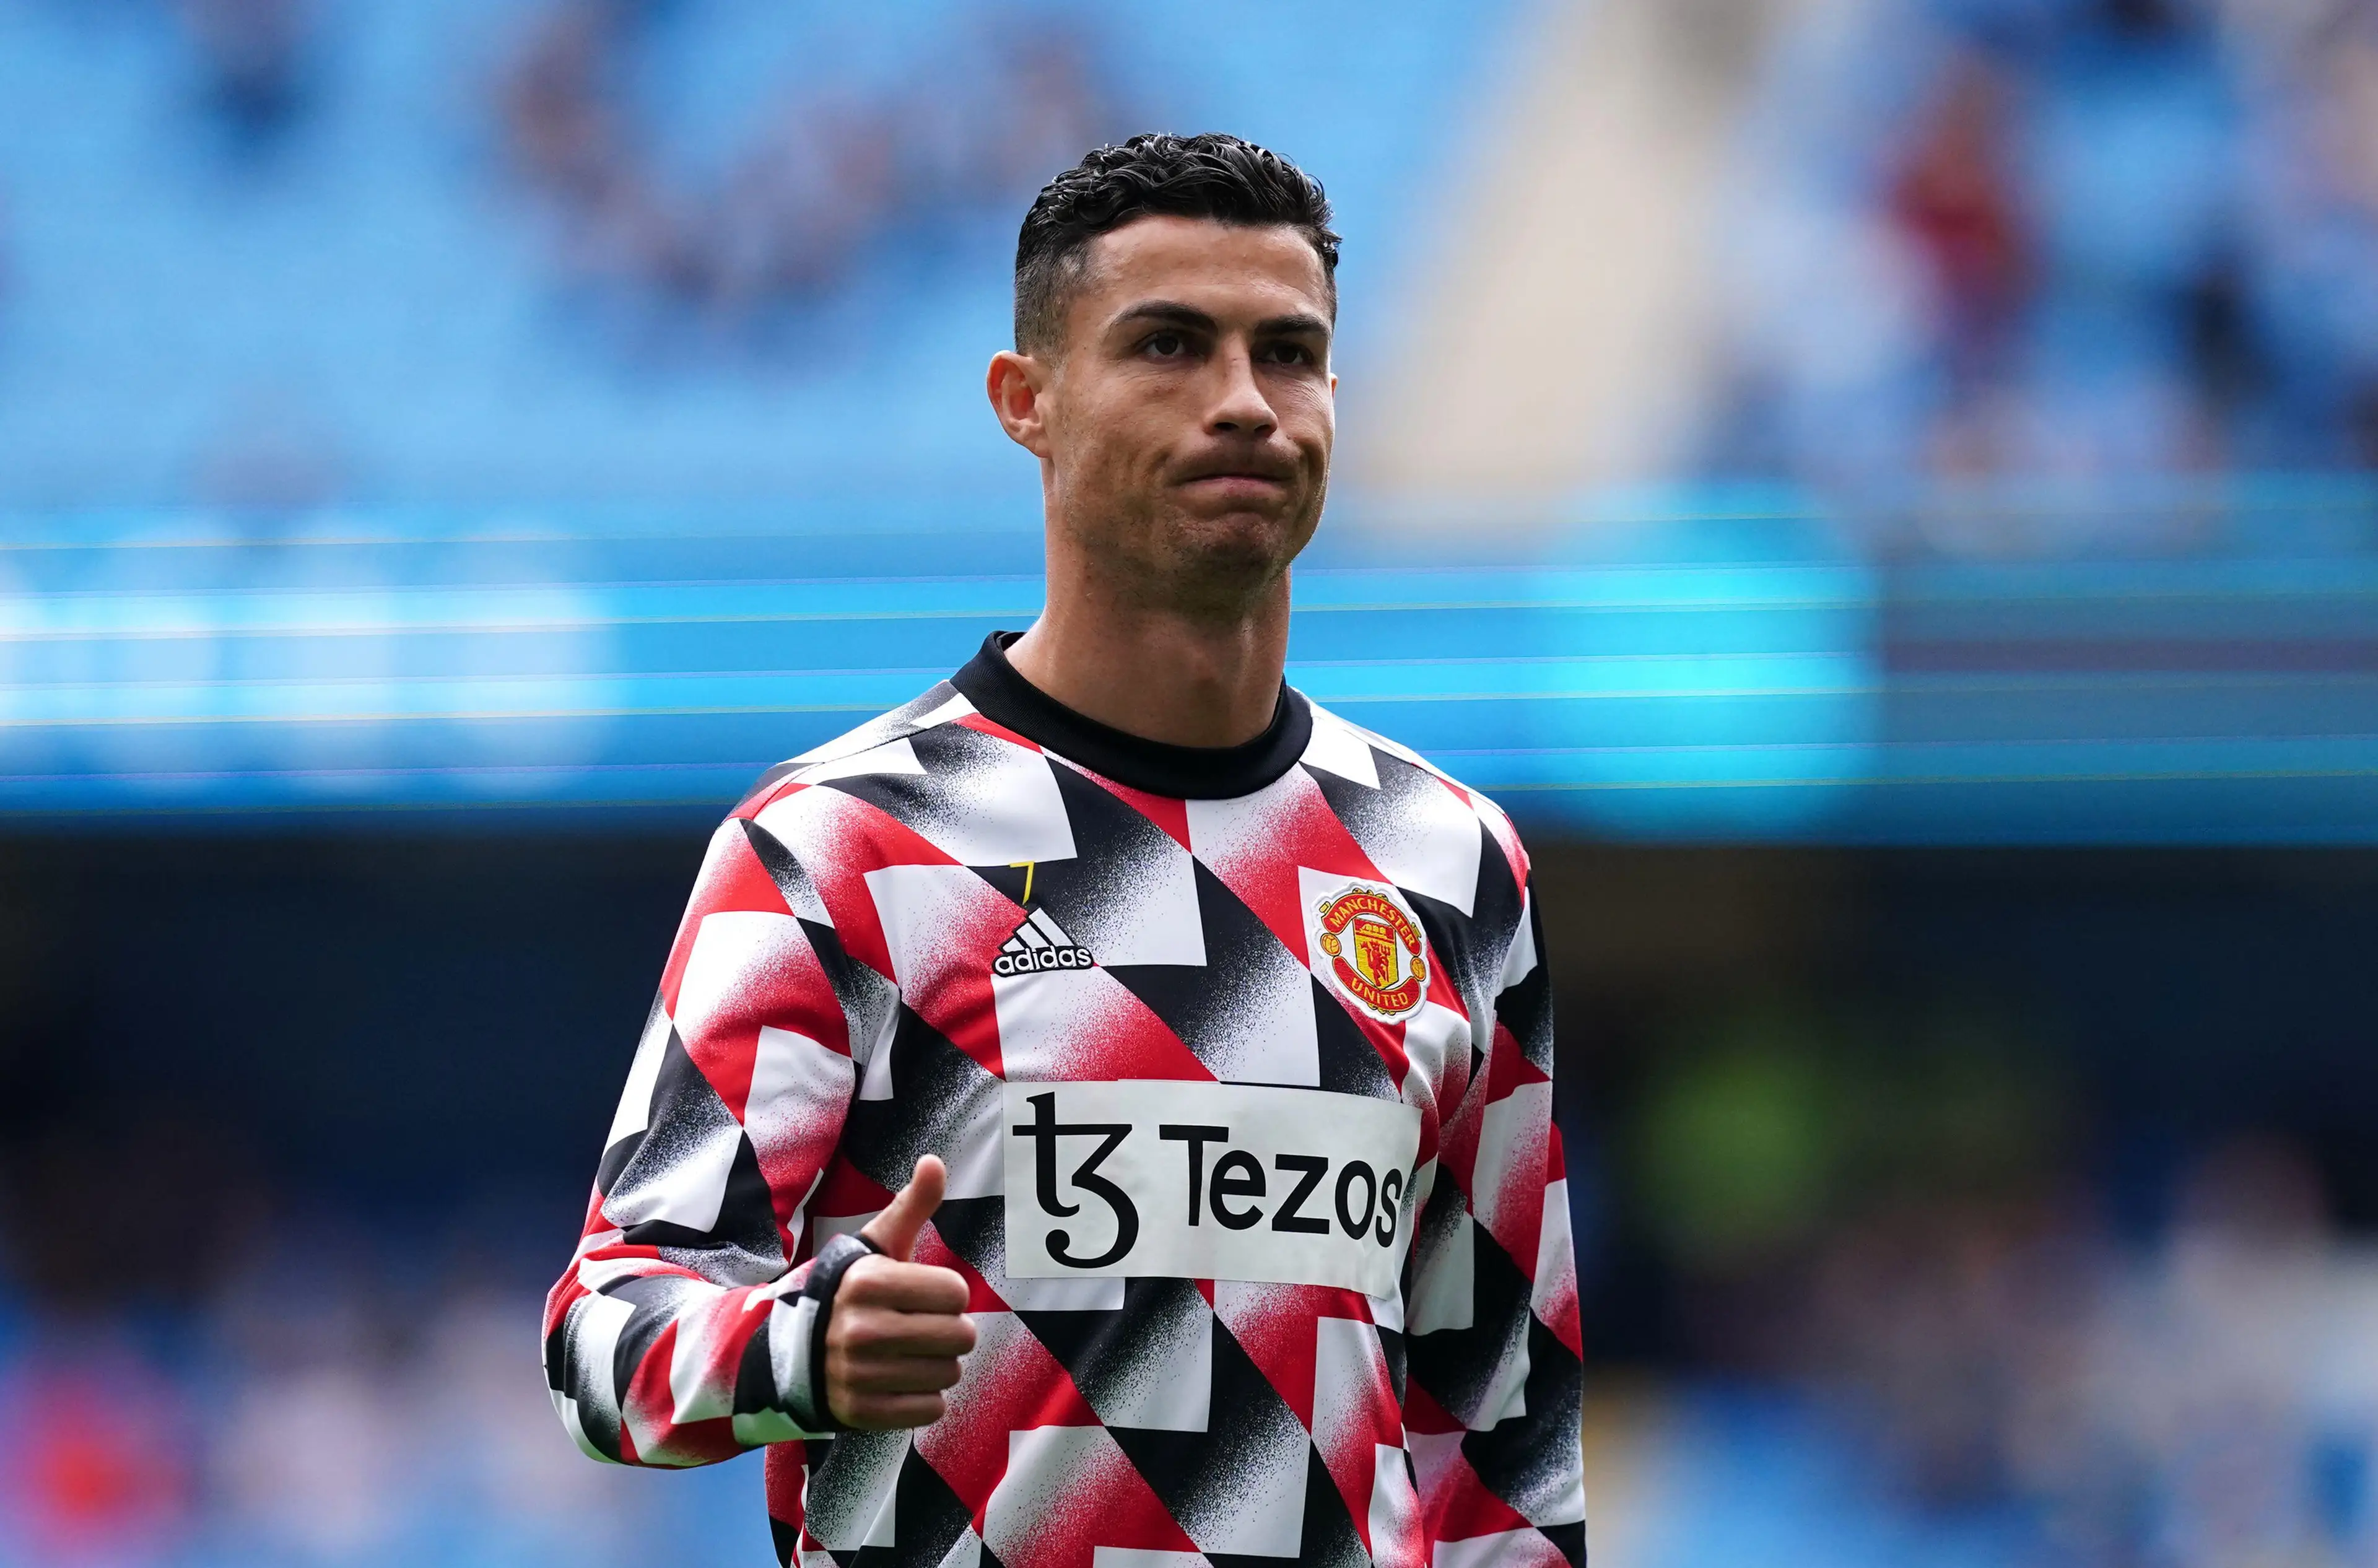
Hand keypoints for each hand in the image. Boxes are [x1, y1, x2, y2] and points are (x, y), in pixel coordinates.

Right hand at [825, 1155, 975, 1429]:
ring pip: (949, 1374)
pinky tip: (900, 1381)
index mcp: (868, 1282)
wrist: (797, 1352)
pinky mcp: (861, 1413)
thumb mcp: (876, 1247)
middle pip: (960, 1336)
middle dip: (950, 1331)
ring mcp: (858, 1375)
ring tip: (910, 1354)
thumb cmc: (853, 1292)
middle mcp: (859, 1329)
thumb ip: (911, 1205)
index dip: (948, 1294)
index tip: (923, 1295)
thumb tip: (934, 1160)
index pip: (956, 1293)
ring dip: (939, 1365)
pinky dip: (924, 1398)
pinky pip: (931, 1409)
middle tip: (921, 1328)